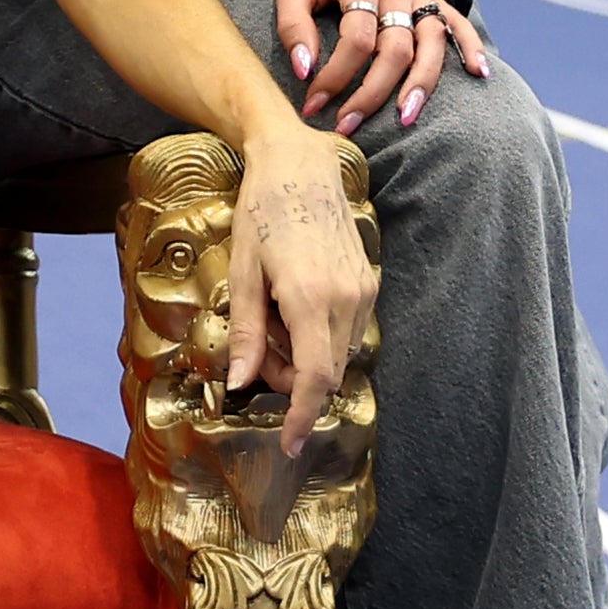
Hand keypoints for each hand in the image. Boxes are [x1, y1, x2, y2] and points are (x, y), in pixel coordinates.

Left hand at [214, 116, 372, 425]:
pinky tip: (294, 309)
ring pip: (338, 355)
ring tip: (274, 320)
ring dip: (306, 358)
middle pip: (326, 372)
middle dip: (293, 381)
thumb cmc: (261, 212)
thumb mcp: (242, 273)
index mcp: (310, 298)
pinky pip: (347, 331)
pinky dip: (320, 337)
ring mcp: (364, 290)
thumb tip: (239, 382)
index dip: (303, 418)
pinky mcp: (369, 283)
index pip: (316, 379)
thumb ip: (245, 332)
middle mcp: (346, 299)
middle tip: (259, 352)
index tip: (290, 445)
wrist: (299, 164)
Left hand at [278, 0, 489, 137]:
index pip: (357, 39)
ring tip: (407, 118)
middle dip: (372, 93)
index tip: (312, 103)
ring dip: (422, 83)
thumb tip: (303, 71)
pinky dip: (471, 46)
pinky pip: (457, 22)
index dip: (336, 76)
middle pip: (396, 48)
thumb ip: (293, 26)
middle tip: (348, 126)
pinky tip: (479, 74)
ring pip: (430, 42)